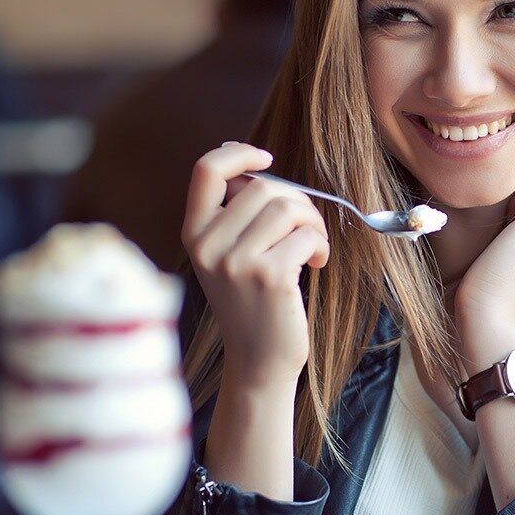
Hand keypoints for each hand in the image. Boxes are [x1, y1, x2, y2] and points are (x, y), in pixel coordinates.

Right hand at [182, 143, 329, 391]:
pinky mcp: (268, 277)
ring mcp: (236, 262)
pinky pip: (306, 234)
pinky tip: (317, 264)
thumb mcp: (227, 255)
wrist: (258, 361)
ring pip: (287, 206)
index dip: (238, 153)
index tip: (266, 157)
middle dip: (295, 200)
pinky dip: (320, 244)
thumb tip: (248, 156)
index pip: (206, 170)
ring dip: (312, 221)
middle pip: (262, 186)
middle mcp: (207, 245)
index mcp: (194, 233)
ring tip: (313, 246)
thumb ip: (234, 212)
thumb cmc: (252, 302)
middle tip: (305, 228)